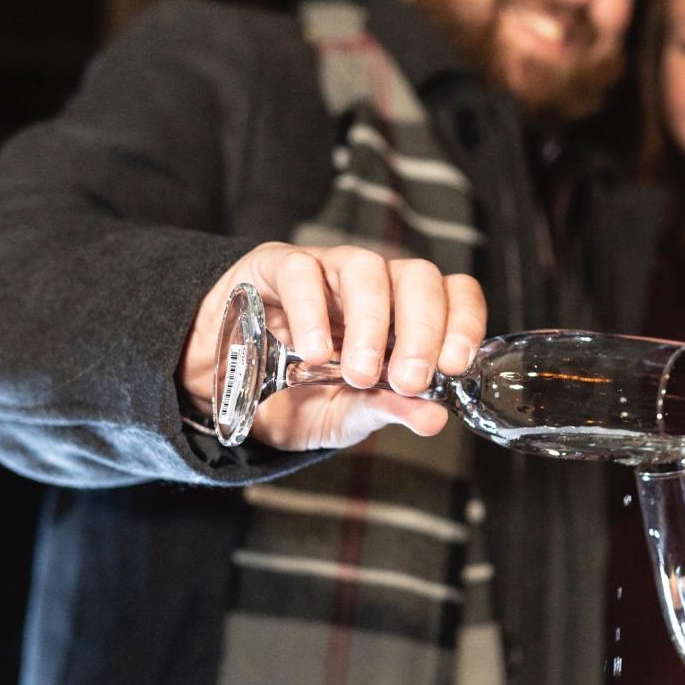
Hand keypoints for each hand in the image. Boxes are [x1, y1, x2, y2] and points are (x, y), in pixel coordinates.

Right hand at [177, 242, 486, 451]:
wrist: (220, 389)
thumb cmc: (294, 396)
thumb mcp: (345, 415)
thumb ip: (387, 410)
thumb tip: (435, 418)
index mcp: (403, 316)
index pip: (453, 293)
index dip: (464, 321)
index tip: (454, 365)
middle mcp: (373, 285)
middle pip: (417, 276)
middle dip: (422, 329)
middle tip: (410, 379)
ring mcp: (326, 270)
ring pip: (365, 267)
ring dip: (371, 323)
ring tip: (360, 373)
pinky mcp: (276, 266)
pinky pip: (301, 271)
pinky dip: (312, 312)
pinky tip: (313, 353)